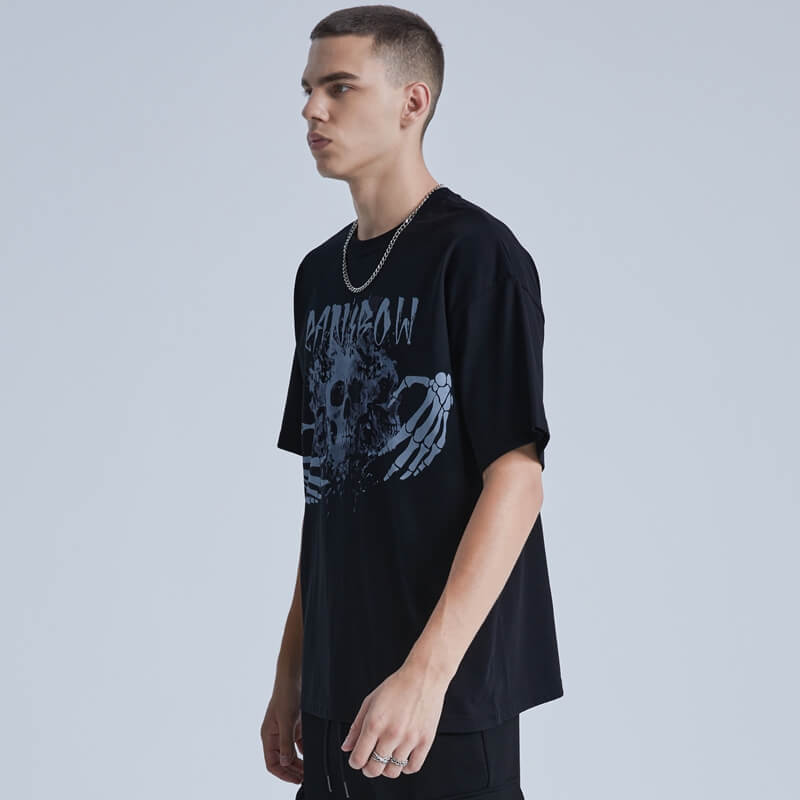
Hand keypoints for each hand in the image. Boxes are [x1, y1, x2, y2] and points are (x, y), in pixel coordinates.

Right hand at [260, 680, 303, 784]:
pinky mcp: (295, 724)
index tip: (296, 779)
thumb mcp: (286, 720)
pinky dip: (304, 750)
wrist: (293, 676)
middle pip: (282, 760)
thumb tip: (285, 762)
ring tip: (309, 769)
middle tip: (305, 777)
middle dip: (292, 770)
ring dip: (299, 762)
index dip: (283, 774)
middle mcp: (275, 735)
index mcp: (268, 736)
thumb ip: (286, 742)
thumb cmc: (286, 694)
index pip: (272, 763)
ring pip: (291, 753)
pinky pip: (298, 742)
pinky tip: (311, 754)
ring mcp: (285, 730)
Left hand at [339, 661, 449, 778]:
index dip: (355, 762)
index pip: (358, 759)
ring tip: (387, 758)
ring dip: (386, 768)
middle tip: (370, 762)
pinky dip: (405, 768)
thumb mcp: (370, 701)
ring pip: (393, 771)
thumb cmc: (398, 686)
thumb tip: (347, 746)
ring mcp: (409, 739)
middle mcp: (391, 734)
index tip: (357, 759)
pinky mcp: (425, 741)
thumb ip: (356, 726)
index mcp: (375, 723)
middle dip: (368, 769)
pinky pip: (413, 767)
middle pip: (374, 769)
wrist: (423, 677)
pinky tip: (402, 758)